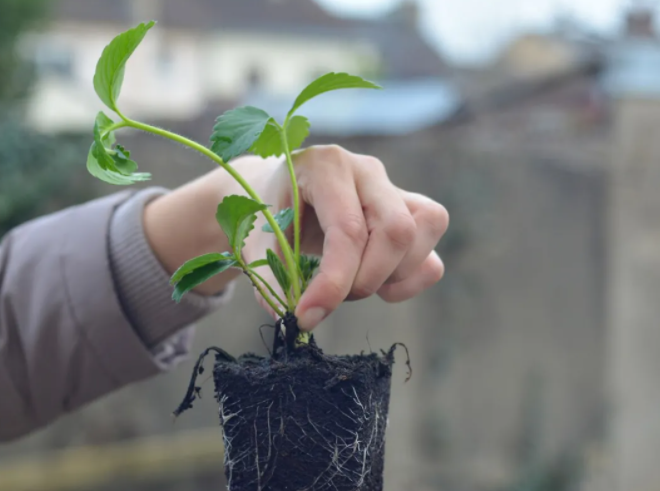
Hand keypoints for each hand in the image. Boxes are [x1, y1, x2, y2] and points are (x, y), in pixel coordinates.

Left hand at [144, 145, 448, 330]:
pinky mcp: (411, 214)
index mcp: (326, 166)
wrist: (282, 194)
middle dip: (366, 279)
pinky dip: (409, 281)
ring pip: (423, 235)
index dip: (333, 282)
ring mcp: (395, 190)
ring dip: (390, 277)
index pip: (347, 229)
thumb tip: (287, 319)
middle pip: (397, 230)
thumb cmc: (269, 213)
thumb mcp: (255, 239)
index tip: (306, 316)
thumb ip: (269, 276)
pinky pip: (432, 255)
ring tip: (352, 285)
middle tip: (333, 297)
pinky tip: (379, 285)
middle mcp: (367, 171)